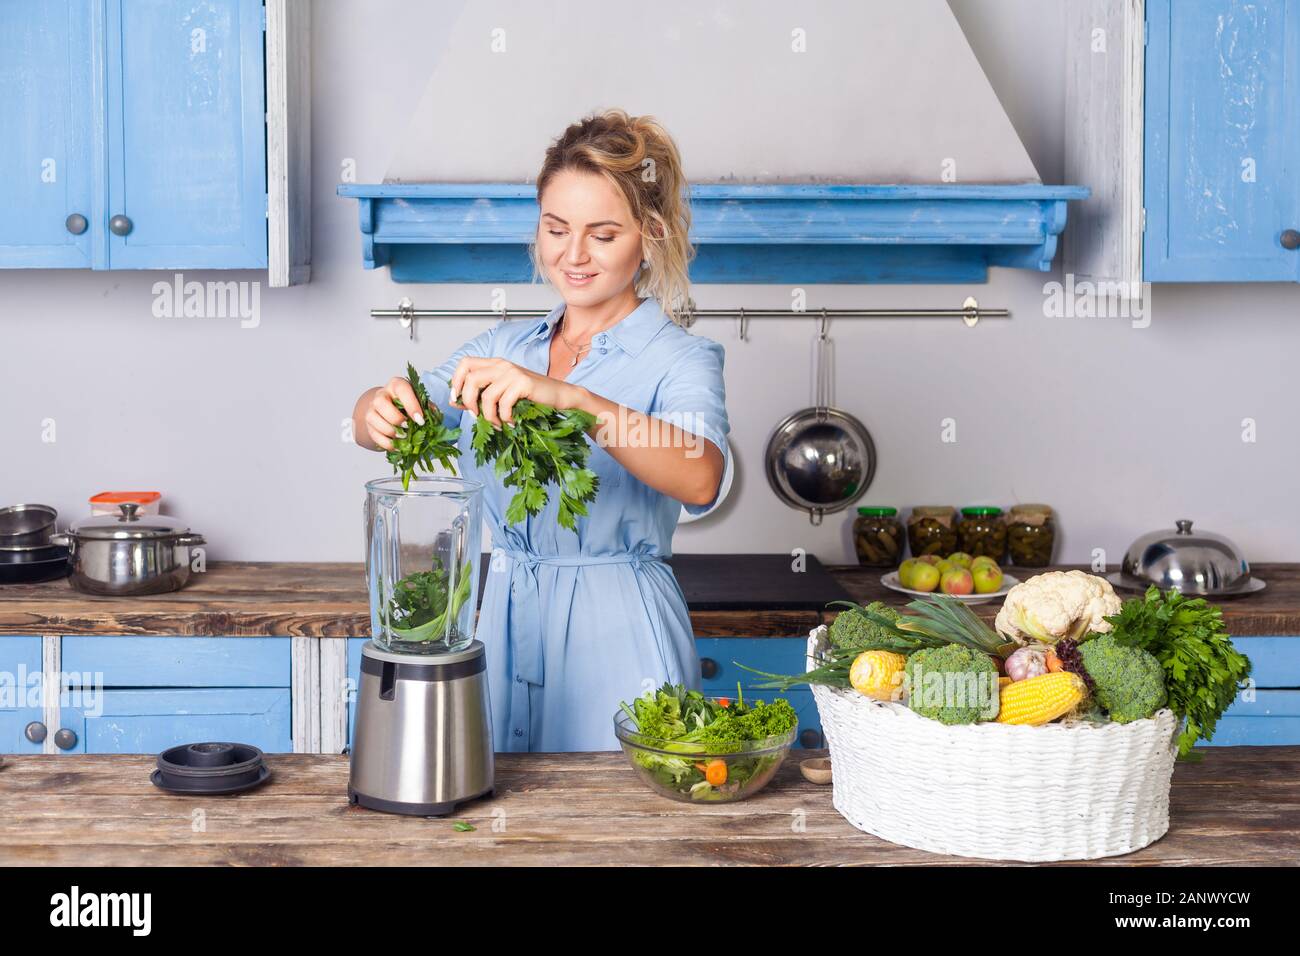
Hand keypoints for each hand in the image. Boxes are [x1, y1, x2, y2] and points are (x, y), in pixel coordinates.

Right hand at [364, 376, 425, 451]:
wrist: (392, 410)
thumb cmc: (408, 404)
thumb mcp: (419, 402)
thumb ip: (427, 407)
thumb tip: (434, 416)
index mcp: (397, 385)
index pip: (402, 390)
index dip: (411, 405)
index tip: (420, 420)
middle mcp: (382, 394)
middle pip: (381, 403)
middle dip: (395, 418)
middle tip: (408, 427)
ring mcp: (372, 408)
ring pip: (373, 418)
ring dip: (390, 431)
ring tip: (404, 437)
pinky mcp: (369, 423)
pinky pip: (373, 433)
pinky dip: (386, 443)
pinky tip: (397, 446)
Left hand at [450, 357, 584, 428]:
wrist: (560, 396)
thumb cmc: (531, 397)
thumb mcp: (502, 393)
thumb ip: (480, 395)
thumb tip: (454, 402)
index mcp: (494, 363)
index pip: (465, 363)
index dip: (456, 380)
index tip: (456, 399)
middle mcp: (502, 365)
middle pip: (471, 379)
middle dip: (468, 401)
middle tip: (476, 416)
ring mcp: (513, 373)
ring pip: (486, 395)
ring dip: (488, 415)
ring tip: (497, 424)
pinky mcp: (523, 383)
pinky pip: (503, 404)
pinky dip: (504, 418)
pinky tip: (511, 422)